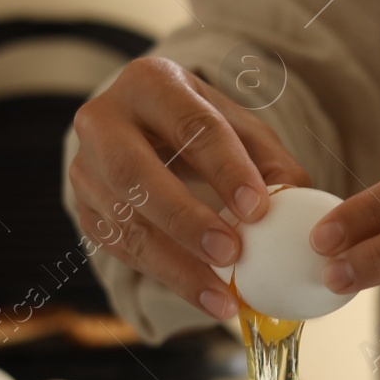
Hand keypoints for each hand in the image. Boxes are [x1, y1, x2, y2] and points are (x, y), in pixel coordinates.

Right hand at [68, 56, 308, 319]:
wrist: (145, 132)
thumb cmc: (201, 128)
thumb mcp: (240, 129)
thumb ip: (271, 162)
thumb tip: (295, 202)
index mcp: (151, 83)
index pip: (190, 126)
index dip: (225, 169)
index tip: (258, 209)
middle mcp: (104, 120)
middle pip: (136, 172)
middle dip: (185, 218)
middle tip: (231, 254)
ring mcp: (85, 167)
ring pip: (124, 220)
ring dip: (176, 264)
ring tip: (221, 296)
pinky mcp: (84, 209)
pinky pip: (119, 248)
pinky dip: (163, 275)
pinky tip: (201, 296)